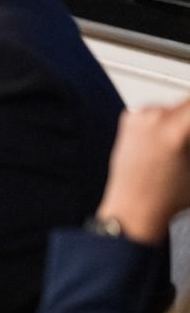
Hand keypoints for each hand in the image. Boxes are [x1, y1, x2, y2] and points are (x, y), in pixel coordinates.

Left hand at [95, 99, 189, 243]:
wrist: (132, 208)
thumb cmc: (166, 197)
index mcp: (173, 129)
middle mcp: (152, 118)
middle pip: (188, 104)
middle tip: (188, 146)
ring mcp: (138, 117)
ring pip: (176, 108)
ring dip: (185, 121)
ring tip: (181, 149)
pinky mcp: (129, 119)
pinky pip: (160, 112)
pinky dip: (170, 122)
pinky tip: (168, 145)